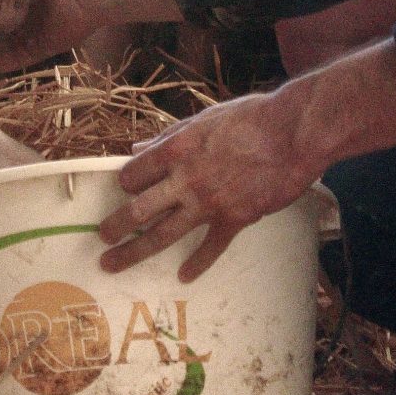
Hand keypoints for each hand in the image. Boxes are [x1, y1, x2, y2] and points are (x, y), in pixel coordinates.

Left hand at [97, 92, 317, 282]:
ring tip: (113, 263)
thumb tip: (139, 148)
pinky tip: (184, 276)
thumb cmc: (252, 118)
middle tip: (101, 238)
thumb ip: (170, 136)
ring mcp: (208, 203)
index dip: (126, 182)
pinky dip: (196, 264)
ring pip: (163, 234)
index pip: (134, 173)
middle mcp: (185, 179)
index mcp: (176, 149)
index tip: (127, 189)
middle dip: (115, 227)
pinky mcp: (234, 219)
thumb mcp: (205, 118)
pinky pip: (210, 248)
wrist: (294, 134)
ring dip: (134, 252)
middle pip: (139, 210)